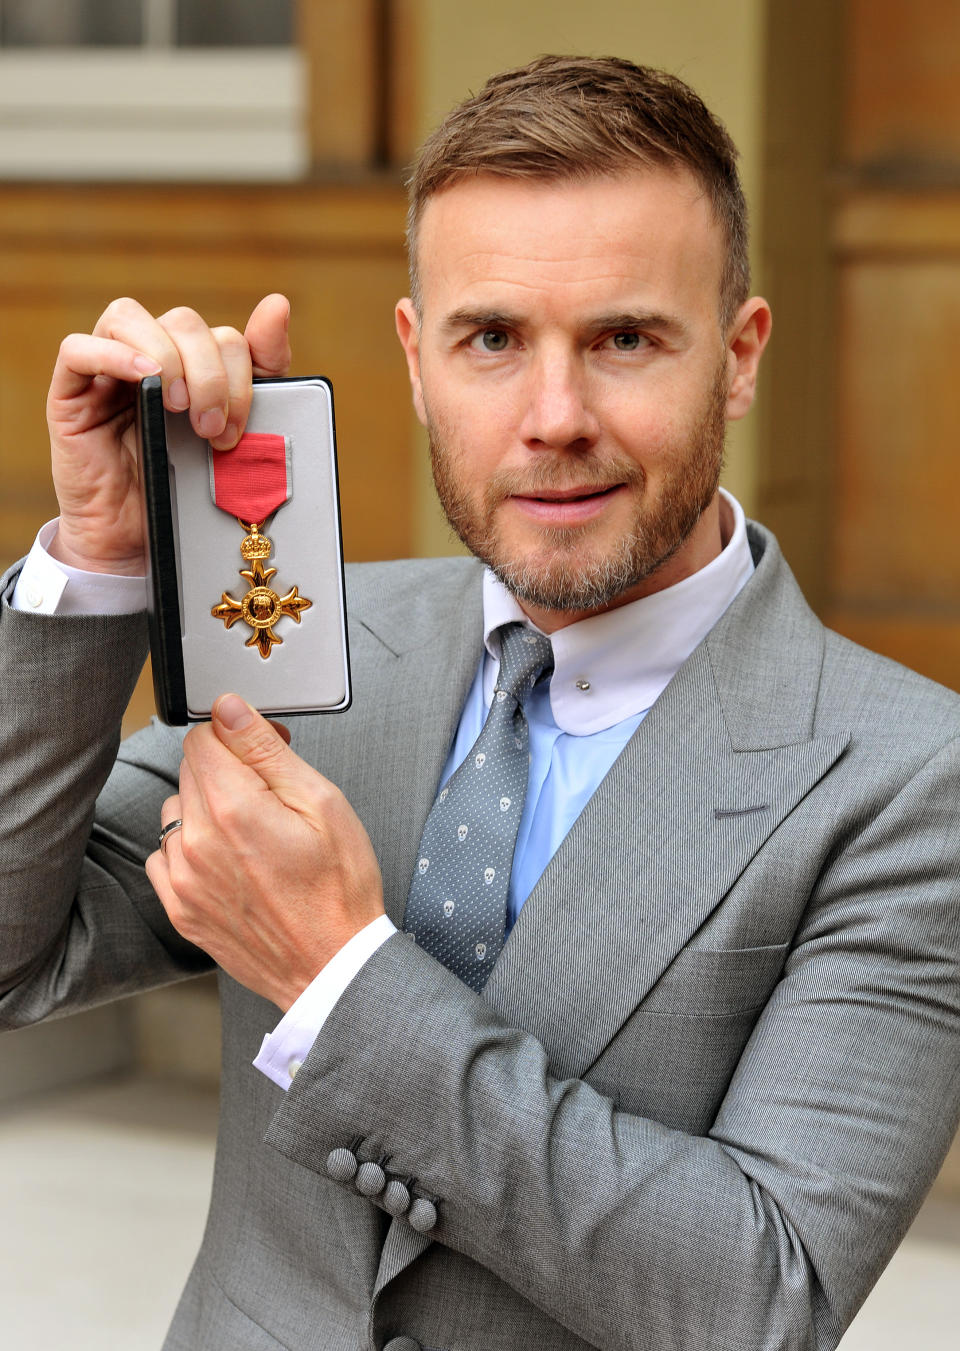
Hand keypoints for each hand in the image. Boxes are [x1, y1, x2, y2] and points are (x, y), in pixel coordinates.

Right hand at [46, 294, 291, 573]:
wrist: (140, 543)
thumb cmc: (186, 491)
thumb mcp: (237, 433)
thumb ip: (262, 375)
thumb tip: (277, 304)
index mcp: (192, 366)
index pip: (220, 334)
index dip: (239, 371)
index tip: (241, 423)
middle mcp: (150, 358)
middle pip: (182, 322)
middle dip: (210, 374)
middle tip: (214, 428)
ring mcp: (107, 371)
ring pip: (128, 318)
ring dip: (167, 359)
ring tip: (181, 411)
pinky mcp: (71, 392)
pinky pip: (79, 349)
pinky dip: (114, 355)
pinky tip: (145, 380)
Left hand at [145, 695, 385, 1010]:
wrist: (333, 967)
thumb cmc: (340, 891)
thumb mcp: (323, 803)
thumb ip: (266, 750)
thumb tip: (229, 709)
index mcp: (234, 809)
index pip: (202, 738)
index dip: (238, 735)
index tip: (264, 750)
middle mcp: (197, 843)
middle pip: (191, 772)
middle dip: (229, 771)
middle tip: (273, 795)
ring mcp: (183, 879)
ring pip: (178, 812)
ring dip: (208, 811)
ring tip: (253, 835)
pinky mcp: (180, 908)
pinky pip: (165, 856)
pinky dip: (191, 850)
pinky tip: (230, 862)